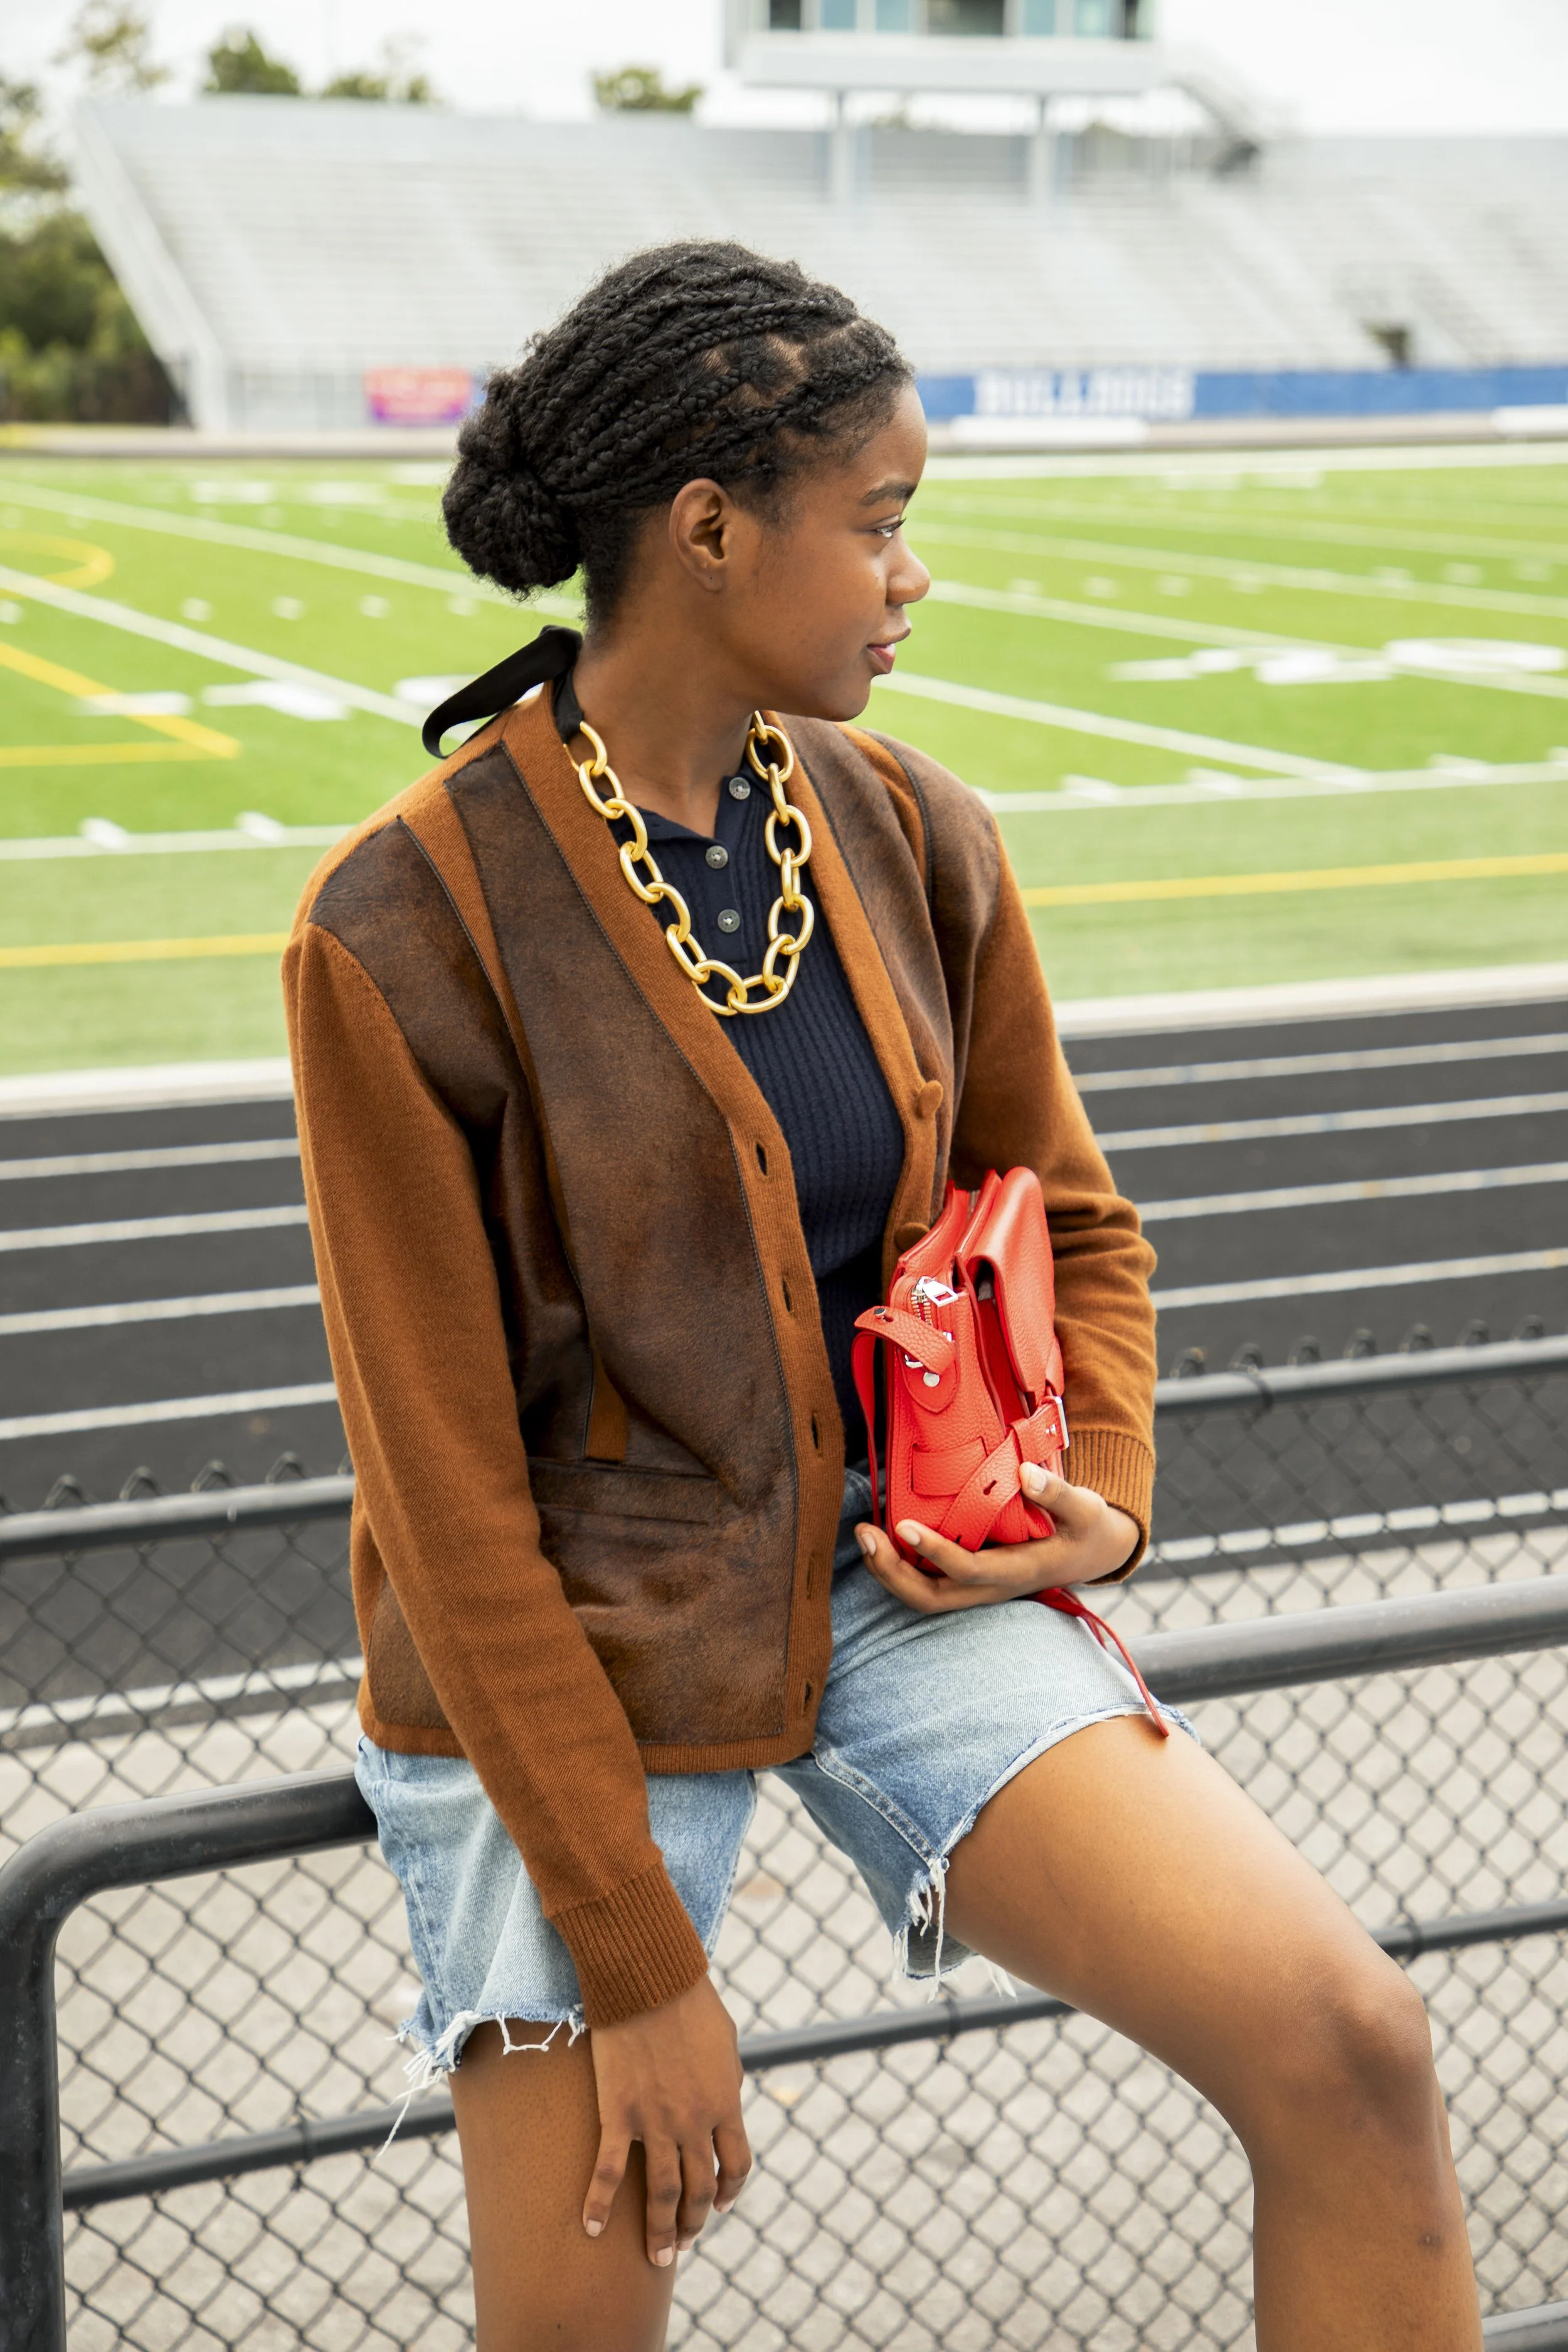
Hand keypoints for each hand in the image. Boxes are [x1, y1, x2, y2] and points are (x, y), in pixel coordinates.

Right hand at [584, 1973, 750, 2266]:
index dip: (731, 2191)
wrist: (649, 1979)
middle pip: (701, 2188)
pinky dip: (599, 2205)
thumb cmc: (690, 1999)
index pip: (737, 2164)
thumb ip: (724, 2077)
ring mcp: (656, 2122)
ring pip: (661, 2193)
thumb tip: (723, 2096)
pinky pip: (607, 2173)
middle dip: (695, 2221)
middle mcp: (695, 2122)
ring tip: (657, 2258)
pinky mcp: (618, 2115)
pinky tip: (593, 2229)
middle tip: (684, 2241)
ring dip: (660, 2230)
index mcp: (725, 2102)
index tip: (723, 2205)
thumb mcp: (724, 2041)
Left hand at [856, 1462, 1139, 1612]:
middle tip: (864, 1534)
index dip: (934, 1552)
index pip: (968, 1571)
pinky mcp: (973, 1578)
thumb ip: (1058, 1494)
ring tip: (865, 1534)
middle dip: (892, 1573)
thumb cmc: (1089, 1528)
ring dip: (889, 1571)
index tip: (903, 1525)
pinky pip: (929, 1582)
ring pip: (925, 1596)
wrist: (1096, 1552)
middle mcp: (993, 1587)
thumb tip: (1024, 1474)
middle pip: (932, 1598)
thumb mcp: (1087, 1510)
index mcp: (1020, 1571)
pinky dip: (901, 1565)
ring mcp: (980, 1586)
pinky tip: (885, 1535)